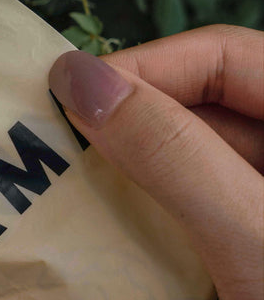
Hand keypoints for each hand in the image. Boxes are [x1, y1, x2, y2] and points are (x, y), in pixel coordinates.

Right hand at [49, 25, 263, 299]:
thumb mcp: (254, 240)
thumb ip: (173, 155)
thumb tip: (77, 79)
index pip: (226, 56)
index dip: (146, 66)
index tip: (69, 95)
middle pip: (203, 102)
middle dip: (127, 115)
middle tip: (55, 138)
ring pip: (188, 155)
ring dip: (126, 165)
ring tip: (67, 178)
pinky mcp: (247, 243)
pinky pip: (187, 205)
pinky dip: (142, 209)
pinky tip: (104, 223)